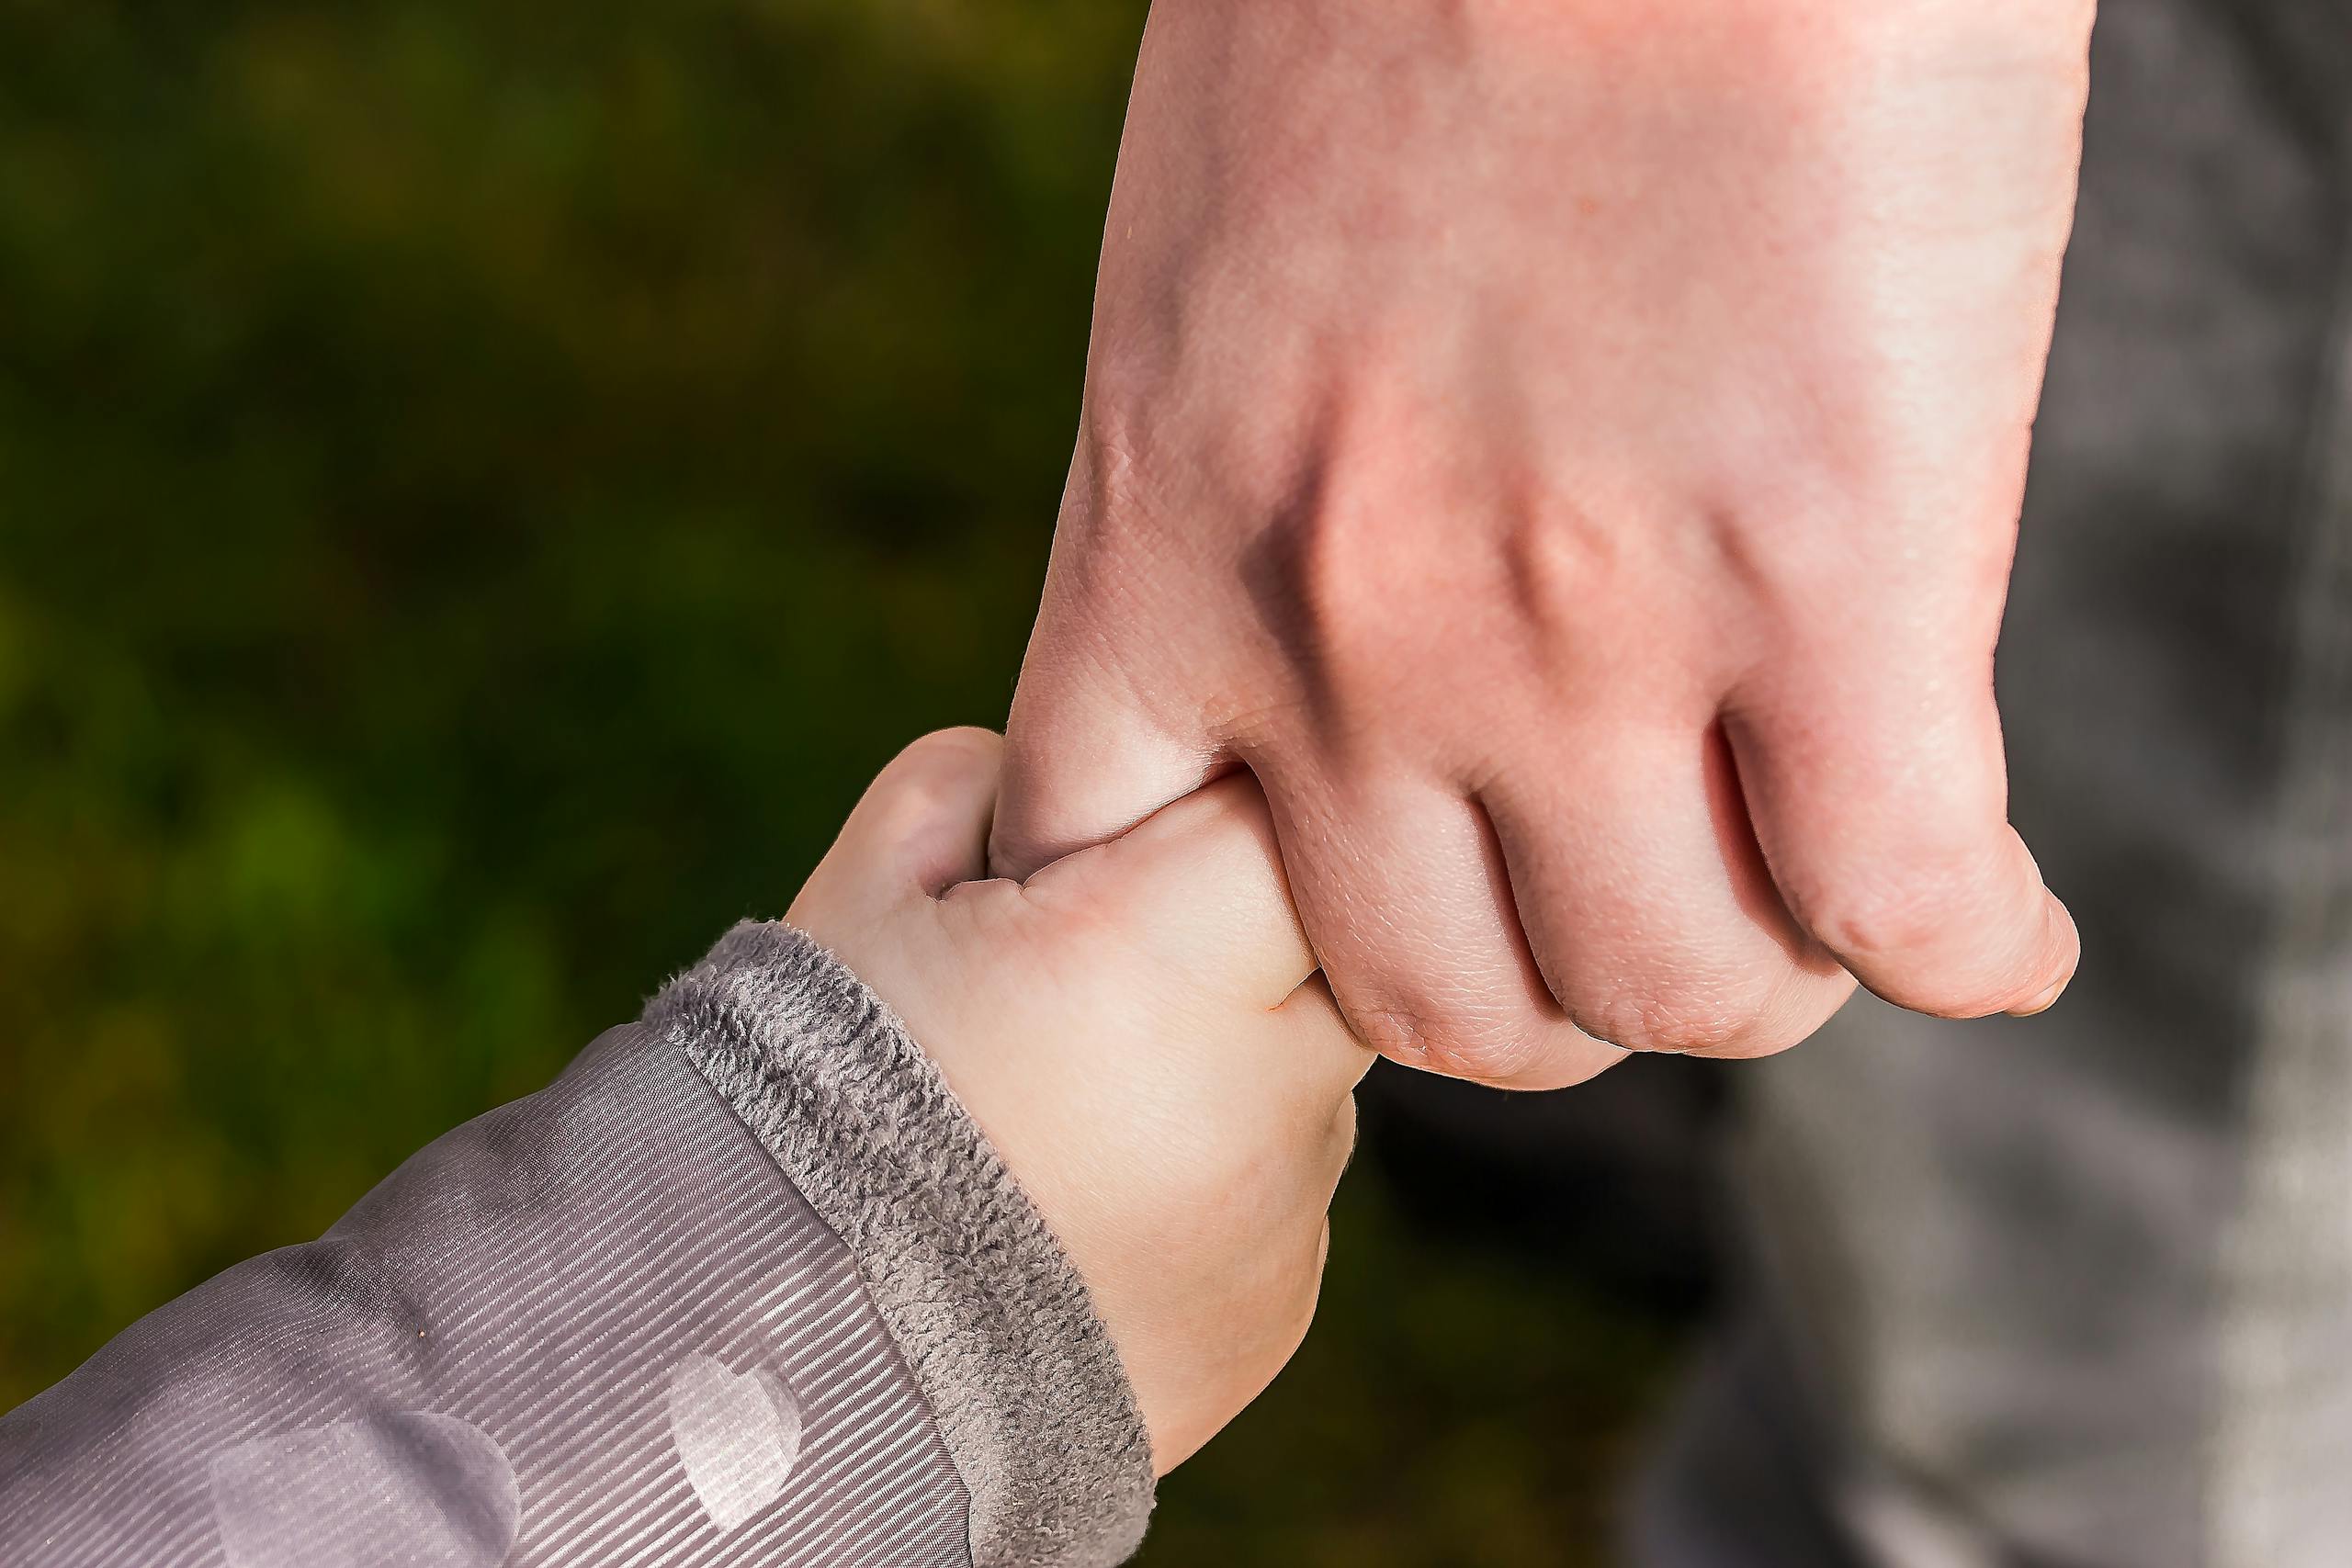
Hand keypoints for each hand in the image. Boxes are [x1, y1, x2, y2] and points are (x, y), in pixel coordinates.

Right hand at [789, 729, 1372, 1472]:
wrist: (787, 1380)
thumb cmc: (807, 1105)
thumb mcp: (861, 896)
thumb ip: (982, 784)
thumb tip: (1069, 777)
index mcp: (1160, 955)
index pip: (1284, 811)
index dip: (1208, 804)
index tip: (1131, 839)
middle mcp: (1261, 1086)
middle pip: (1331, 941)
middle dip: (1235, 929)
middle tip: (1100, 967)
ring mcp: (1284, 1211)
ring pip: (1308, 1071)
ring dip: (1224, 1059)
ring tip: (1063, 1109)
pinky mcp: (1279, 1306)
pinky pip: (1280, 1190)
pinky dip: (1208, 1178)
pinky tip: (1078, 1207)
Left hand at [994, 0, 2092, 1087]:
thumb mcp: (1221, 268)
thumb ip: (1249, 481)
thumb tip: (1344, 620)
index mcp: (1173, 533)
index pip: (1118, 884)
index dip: (1242, 943)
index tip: (1355, 897)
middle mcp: (1350, 634)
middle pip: (1433, 999)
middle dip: (1539, 989)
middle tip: (1630, 906)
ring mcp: (1585, 633)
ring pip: (1667, 989)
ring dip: (1751, 976)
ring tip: (1812, 904)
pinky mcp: (1832, 579)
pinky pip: (1904, 906)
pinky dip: (1968, 952)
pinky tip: (1992, 928)